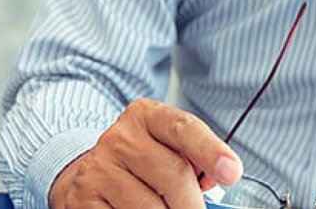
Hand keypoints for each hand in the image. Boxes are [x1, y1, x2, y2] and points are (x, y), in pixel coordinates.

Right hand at [49, 99, 241, 208]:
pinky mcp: (83, 198)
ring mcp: (98, 168)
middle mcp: (119, 137)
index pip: (184, 128)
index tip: (232, 173)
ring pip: (150, 206)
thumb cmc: (143, 164)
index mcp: (146, 116)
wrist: (90, 174)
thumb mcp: (168, 148)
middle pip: (174, 175)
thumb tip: (218, 178)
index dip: (211, 151)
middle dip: (192, 204)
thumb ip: (194, 158)